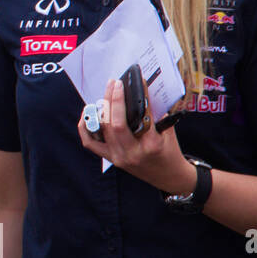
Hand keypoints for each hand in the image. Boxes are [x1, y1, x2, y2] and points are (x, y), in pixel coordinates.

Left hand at [77, 77, 191, 193]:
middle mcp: (133, 152)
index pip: (142, 115)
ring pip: (103, 130)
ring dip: (102, 109)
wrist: (169, 177)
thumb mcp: (168, 131)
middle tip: (115, 83)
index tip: (136, 80)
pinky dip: (86, 128)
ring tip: (106, 93)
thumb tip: (139, 92)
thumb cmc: (170, 151)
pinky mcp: (112, 160)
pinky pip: (90, 143)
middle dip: (114, 99)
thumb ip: (154, 114)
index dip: (139, 95)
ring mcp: (119, 157)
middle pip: (116, 123)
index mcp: (152, 144)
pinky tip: (88, 114)